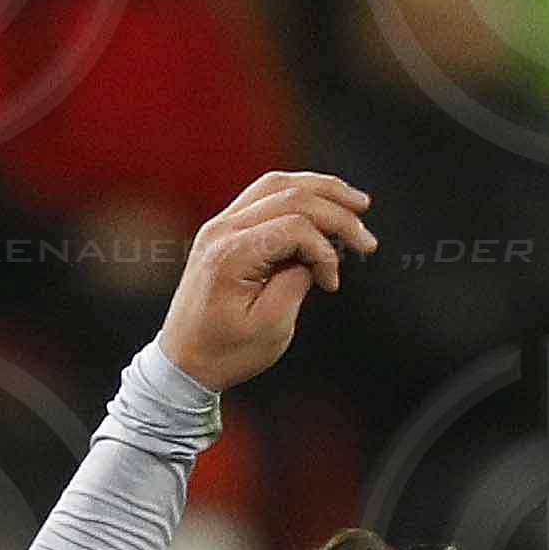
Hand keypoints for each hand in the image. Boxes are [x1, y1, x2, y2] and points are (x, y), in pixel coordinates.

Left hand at [154, 169, 379, 391]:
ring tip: (356, 204)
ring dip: (322, 191)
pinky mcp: (223, 230)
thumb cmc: (224, 352)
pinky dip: (299, 196)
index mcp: (231, 254)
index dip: (325, 250)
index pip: (295, 226)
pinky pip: (264, 195)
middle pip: (291, 195)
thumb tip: (317, 254)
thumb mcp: (270, 326)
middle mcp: (222, 229)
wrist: (182, 364)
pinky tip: (323, 206)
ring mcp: (219, 225)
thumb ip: (298, 280)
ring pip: (277, 184)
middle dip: (337, 212)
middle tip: (366, 238)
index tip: (331, 284)